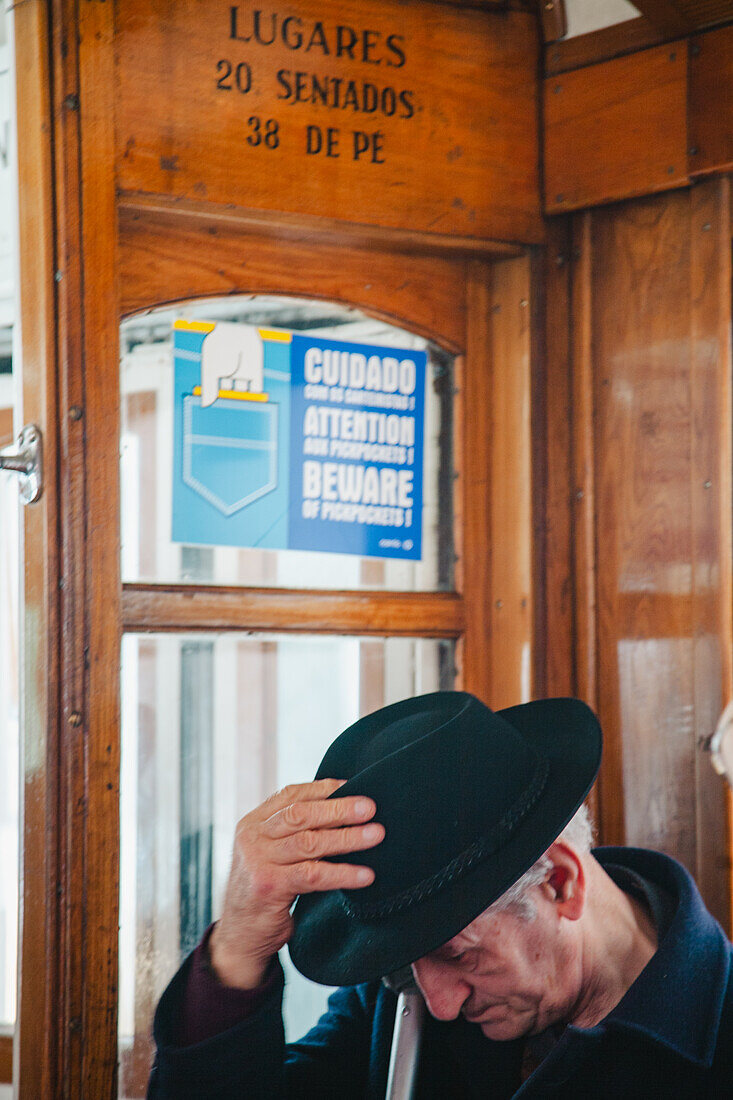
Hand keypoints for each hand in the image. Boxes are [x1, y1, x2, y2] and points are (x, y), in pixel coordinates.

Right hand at [209, 779, 383, 988]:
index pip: (291, 795)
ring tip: (376, 835)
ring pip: (310, 842)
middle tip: (370, 807)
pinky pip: (314, 875)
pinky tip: (365, 875)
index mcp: (253, 822)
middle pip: (301, 814)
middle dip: (339, 808)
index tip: (353, 784)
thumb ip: (291, 832)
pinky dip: (343, 873)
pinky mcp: (269, 886)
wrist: (239, 936)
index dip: (323, 788)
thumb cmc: (265, 890)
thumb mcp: (270, 853)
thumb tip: (342, 808)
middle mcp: (252, 837)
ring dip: (348, 838)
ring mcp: (258, 861)